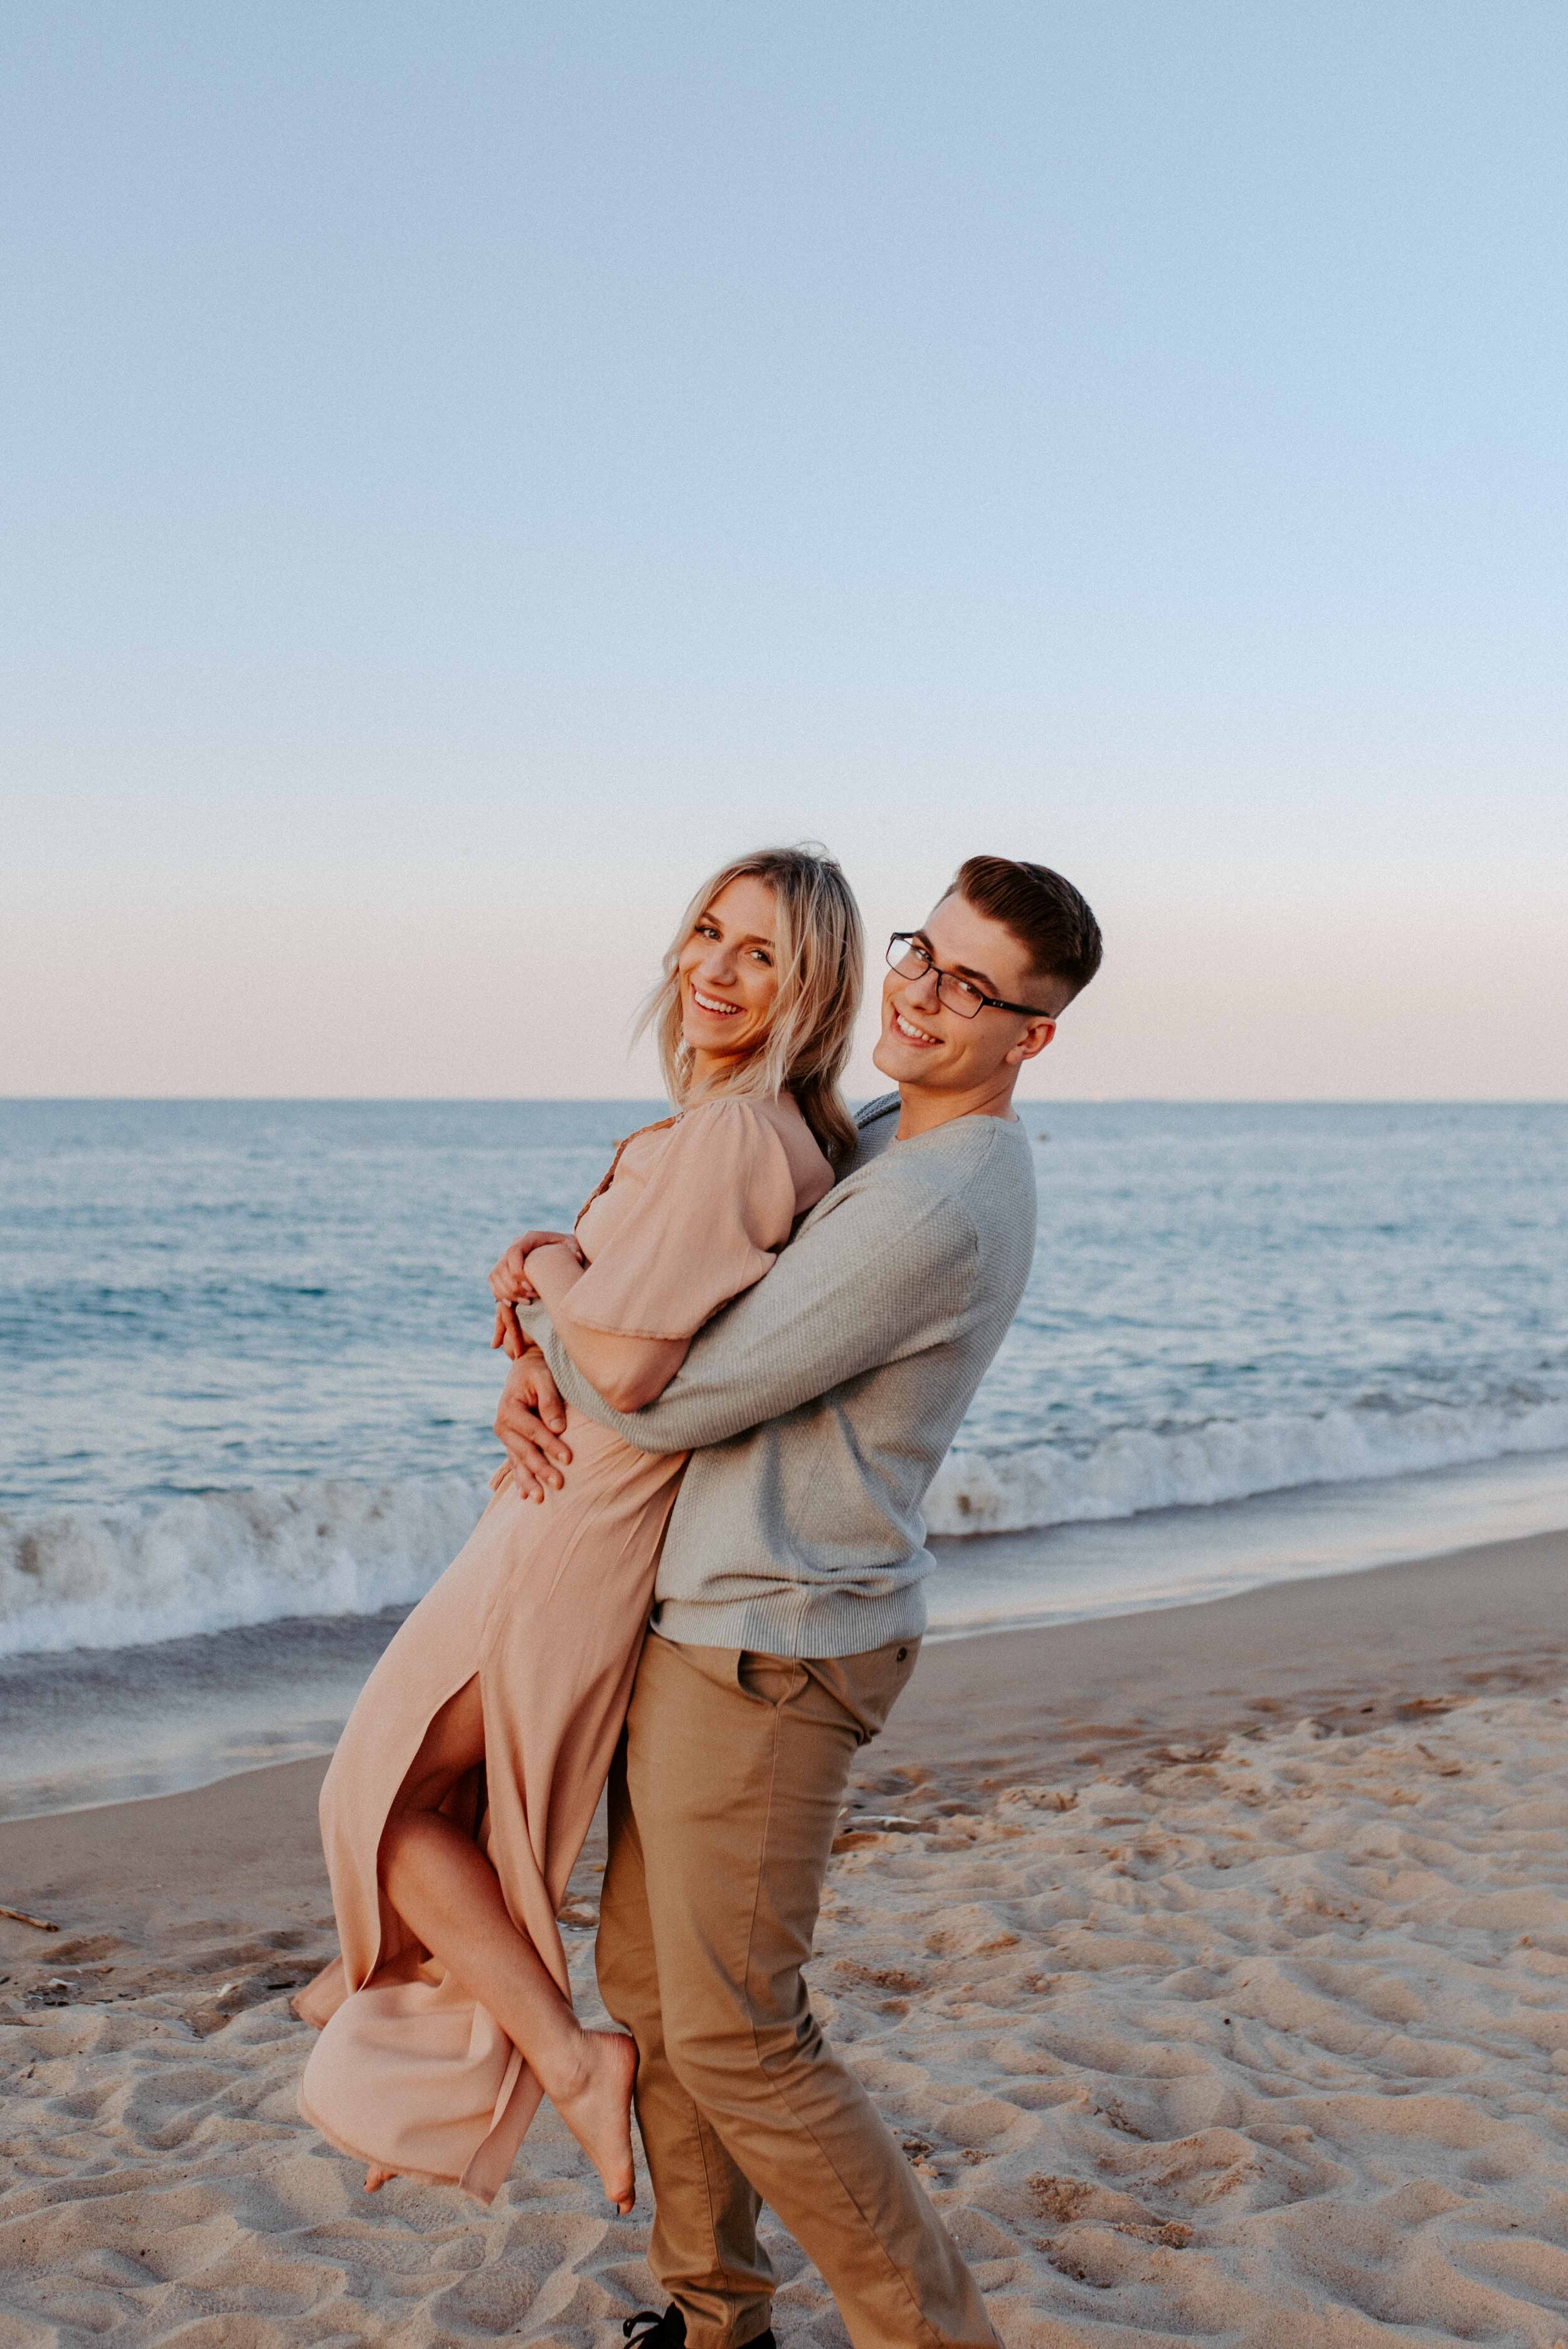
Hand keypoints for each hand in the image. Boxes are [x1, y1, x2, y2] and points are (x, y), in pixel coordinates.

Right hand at [489, 1230, 585, 1355]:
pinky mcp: (504, 1269)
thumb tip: (575, 1257)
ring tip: (527, 1301)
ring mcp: (507, 1257)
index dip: (518, 1272)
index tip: (531, 1287)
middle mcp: (515, 1245)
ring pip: (495, 1276)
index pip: (514, 1252)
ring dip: (508, 1292)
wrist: (561, 1250)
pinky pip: (493, 1282)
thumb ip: (574, 1250)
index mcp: (529, 1238)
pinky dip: (499, 1294)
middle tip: (532, 1297)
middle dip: (515, 1287)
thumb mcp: (573, 1246)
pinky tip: (512, 1303)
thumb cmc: (567, 1249)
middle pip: (502, 1267)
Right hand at [491, 1345, 572, 1503]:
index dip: (550, 1445)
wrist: (525, 1370)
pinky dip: (520, 1479)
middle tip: (559, 1483)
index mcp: (508, 1408)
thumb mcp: (544, 1377)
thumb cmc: (537, 1371)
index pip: (533, 1431)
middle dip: (541, 1469)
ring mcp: (506, 1437)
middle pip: (524, 1451)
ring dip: (529, 1481)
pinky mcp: (512, 1443)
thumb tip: (558, 1428)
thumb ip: (550, 1401)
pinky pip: (515, 1464)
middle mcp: (502, 1425)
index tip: (569, 1458)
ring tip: (540, 1498)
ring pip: (518, 1462)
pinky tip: (525, 1496)